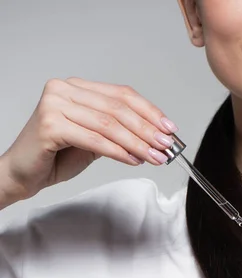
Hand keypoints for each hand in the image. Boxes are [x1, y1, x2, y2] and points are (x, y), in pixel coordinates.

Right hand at [1, 77, 178, 200]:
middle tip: (166, 146)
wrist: (22, 174)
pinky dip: (117, 151)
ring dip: (137, 143)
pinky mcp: (50, 125)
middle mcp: (63, 90)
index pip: (121, 95)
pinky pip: (94, 139)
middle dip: (147, 130)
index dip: (149, 111)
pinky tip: (133, 160)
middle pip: (117, 109)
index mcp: (75, 87)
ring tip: (154, 157)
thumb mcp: (92, 140)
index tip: (169, 128)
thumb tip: (153, 137)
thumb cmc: (54, 157)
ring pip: (108, 124)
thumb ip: (115, 133)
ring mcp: (55, 105)